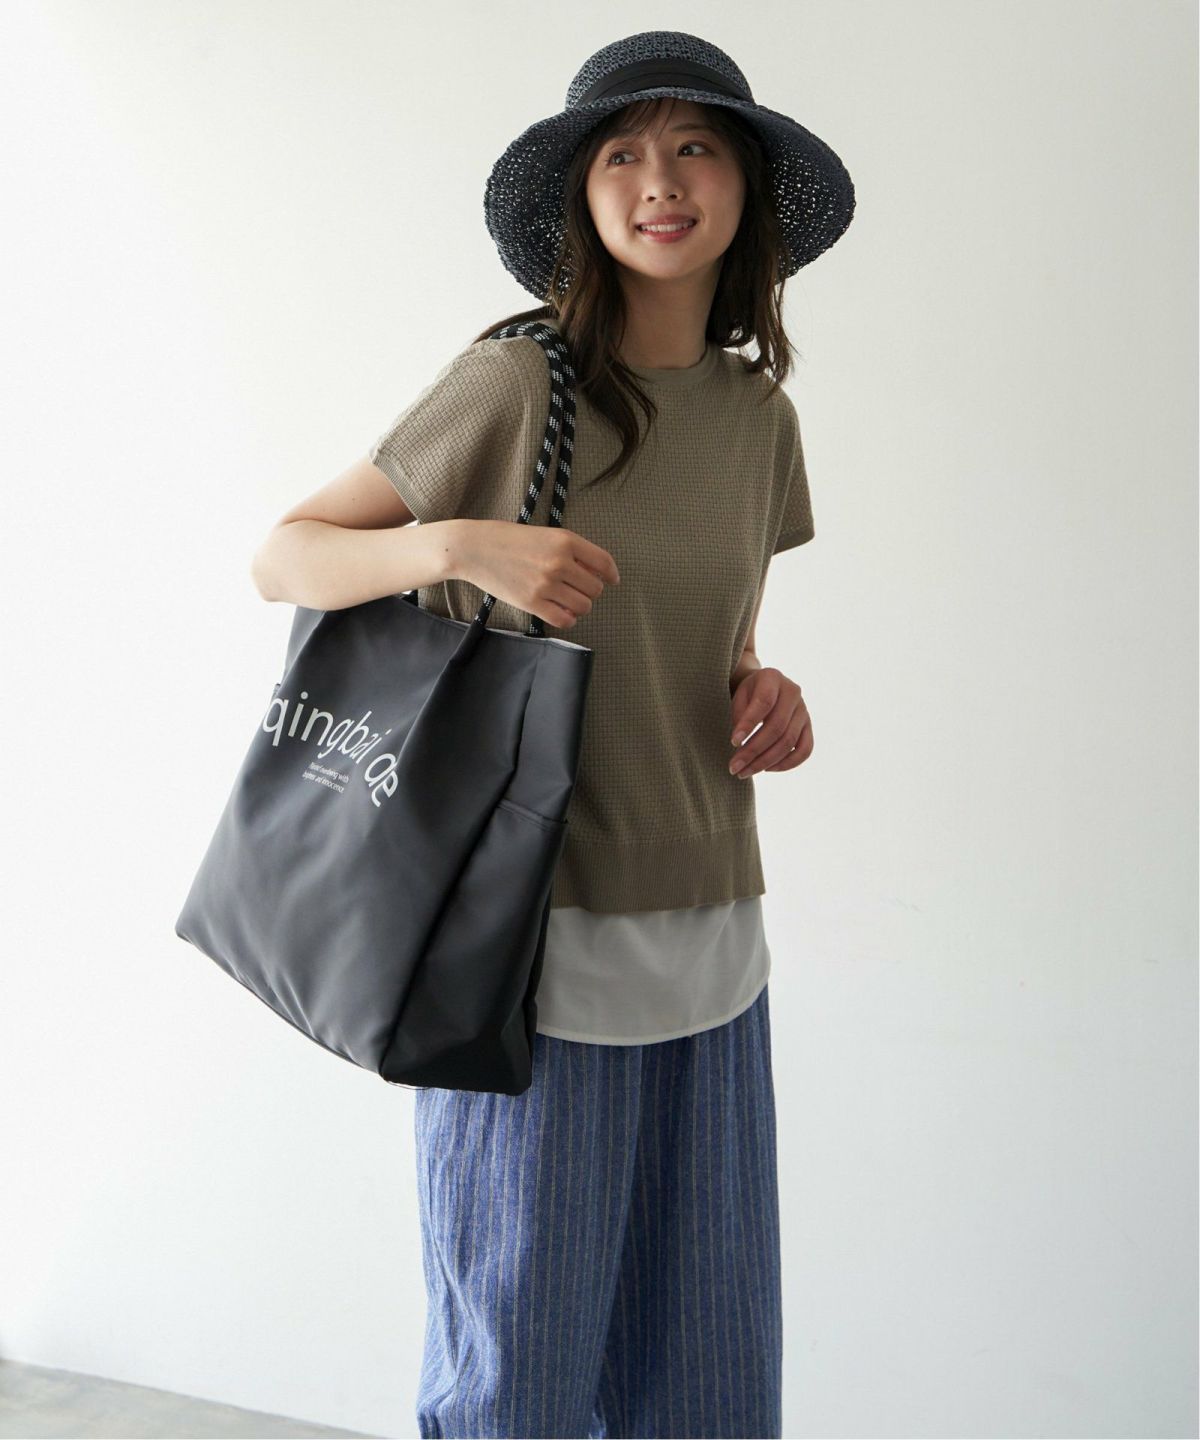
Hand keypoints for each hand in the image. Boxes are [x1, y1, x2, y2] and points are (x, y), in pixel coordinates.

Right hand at [451, 519, 619, 629]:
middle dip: (588, 590)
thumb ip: (571, 550)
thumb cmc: (509, 539)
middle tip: (573, 587)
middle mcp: (560, 562)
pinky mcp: (532, 602)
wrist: (474, 548)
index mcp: (566, 541)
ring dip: (578, 606)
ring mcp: (547, 584)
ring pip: (583, 606)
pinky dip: (567, 619)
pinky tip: (560, 612)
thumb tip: (597, 574)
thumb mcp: (545, 535)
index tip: (611, 580)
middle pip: (595, 588)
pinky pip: (564, 620)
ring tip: (565, 600)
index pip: (604, 562)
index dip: (611, 574)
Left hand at [728, 667, 812, 776]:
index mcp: (773, 678)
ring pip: (788, 742)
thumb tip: (740, 743)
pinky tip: (767, 769)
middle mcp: (793, 693)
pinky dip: (787, 764)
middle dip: (753, 751)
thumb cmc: (748, 693)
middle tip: (734, 767)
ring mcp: (804, 711)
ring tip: (745, 772)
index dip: (748, 724)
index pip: (763, 702)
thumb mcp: (739, 696)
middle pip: (776, 727)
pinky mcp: (808, 727)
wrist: (766, 687)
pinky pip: (805, 750)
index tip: (733, 742)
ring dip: (765, 762)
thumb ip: (740, 714)